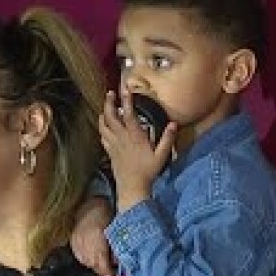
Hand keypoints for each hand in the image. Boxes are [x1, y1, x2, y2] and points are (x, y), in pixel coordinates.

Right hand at [71, 196, 115, 275]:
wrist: (90, 203)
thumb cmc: (106, 214)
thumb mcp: (113, 230)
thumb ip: (114, 246)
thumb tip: (116, 261)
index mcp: (98, 239)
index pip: (101, 262)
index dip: (106, 271)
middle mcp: (86, 242)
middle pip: (93, 264)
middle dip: (101, 269)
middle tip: (107, 271)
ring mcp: (77, 242)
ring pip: (85, 261)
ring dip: (93, 265)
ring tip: (100, 264)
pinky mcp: (72, 241)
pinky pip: (78, 255)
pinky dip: (85, 259)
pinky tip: (90, 257)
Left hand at [98, 87, 176, 213]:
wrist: (132, 186)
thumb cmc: (148, 171)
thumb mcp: (162, 155)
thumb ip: (167, 139)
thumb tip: (174, 124)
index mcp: (135, 136)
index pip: (129, 114)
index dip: (126, 100)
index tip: (125, 89)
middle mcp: (122, 137)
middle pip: (111, 116)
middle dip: (109, 103)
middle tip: (110, 93)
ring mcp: (114, 144)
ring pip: (104, 125)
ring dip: (103, 114)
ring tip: (104, 108)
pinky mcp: (110, 152)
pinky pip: (102, 137)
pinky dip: (102, 129)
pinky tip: (103, 127)